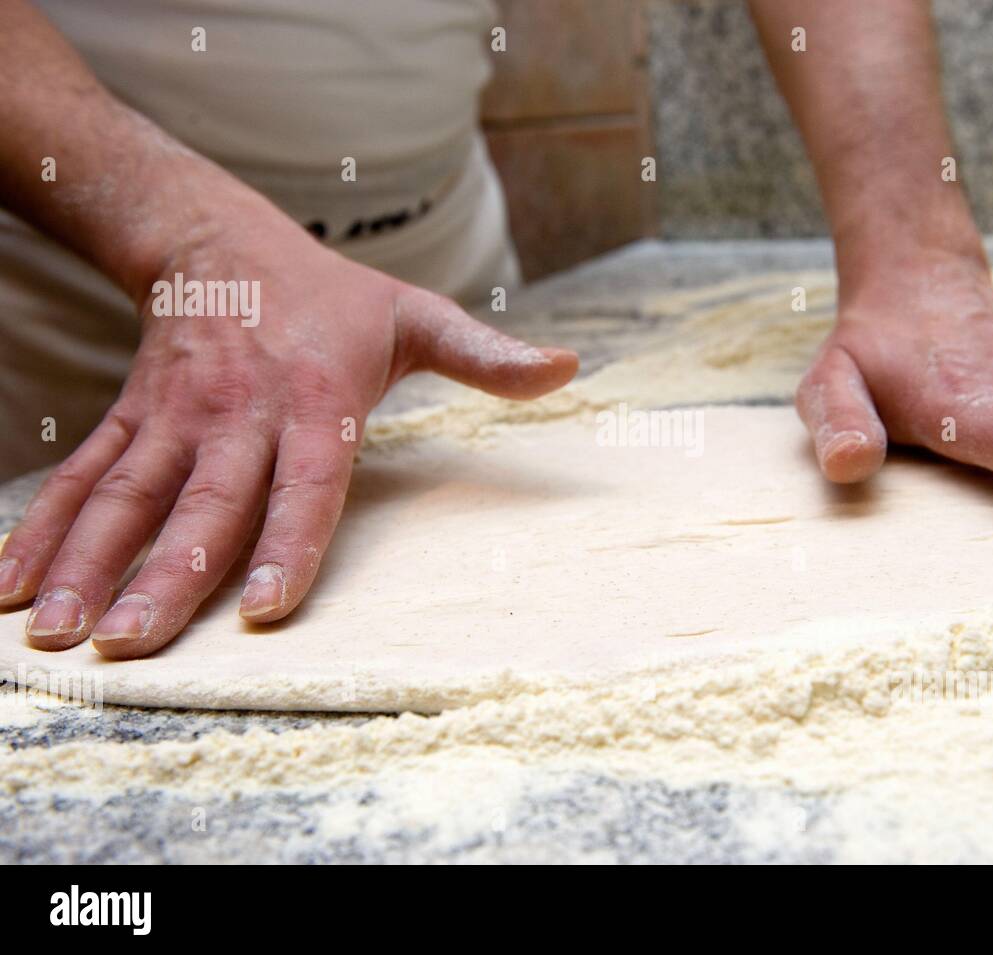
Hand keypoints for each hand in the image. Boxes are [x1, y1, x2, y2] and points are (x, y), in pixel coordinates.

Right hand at [0, 222, 576, 657]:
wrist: (219, 233)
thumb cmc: (334, 296)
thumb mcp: (418, 315)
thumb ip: (487, 354)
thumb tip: (571, 369)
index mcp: (316, 397)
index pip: (305, 482)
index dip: (288, 543)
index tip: (269, 607)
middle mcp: (238, 411)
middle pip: (203, 502)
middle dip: (166, 575)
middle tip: (131, 644)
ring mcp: (174, 415)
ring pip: (127, 495)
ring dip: (89, 564)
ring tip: (58, 632)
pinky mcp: (132, 415)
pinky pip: (83, 475)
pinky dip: (44, 529)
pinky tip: (8, 586)